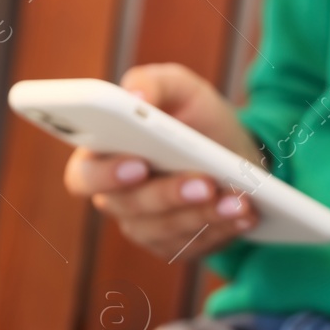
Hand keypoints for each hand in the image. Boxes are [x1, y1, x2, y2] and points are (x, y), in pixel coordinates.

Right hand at [62, 63, 264, 262]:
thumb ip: (154, 83)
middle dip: (170, 194)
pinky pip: (195, 246)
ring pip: (166, 230)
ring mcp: (144, 227)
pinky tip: (246, 214)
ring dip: (206, 214)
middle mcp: (117, 199)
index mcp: (102, 157)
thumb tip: (134, 95)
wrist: (235, 154)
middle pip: (130, 207)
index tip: (138, 164)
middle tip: (205, 182)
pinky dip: (224, 229)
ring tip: (239, 198)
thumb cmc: (197, 119)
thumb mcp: (181, 89)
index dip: (105, 175)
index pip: (84, 176)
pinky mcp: (175, 247)